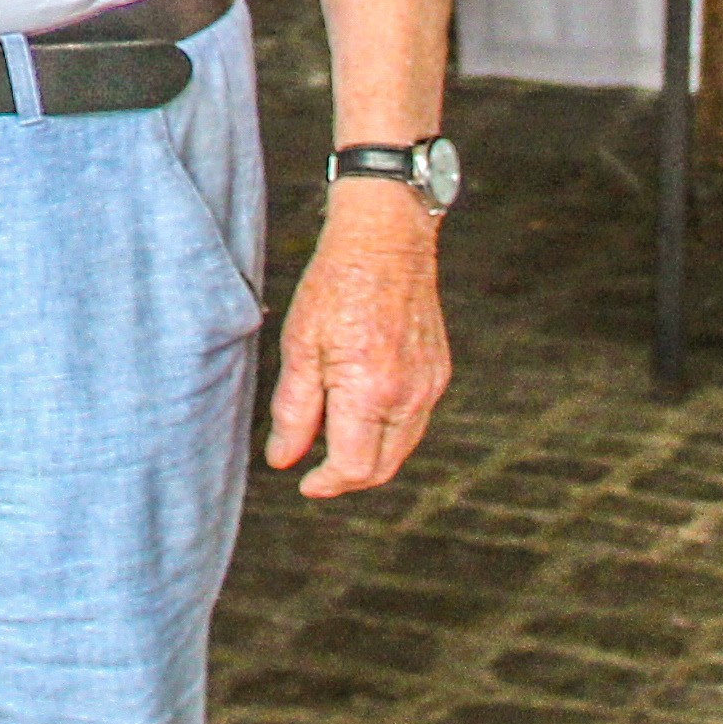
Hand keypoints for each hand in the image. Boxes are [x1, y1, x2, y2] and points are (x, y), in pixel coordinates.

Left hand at [263, 179, 450, 498]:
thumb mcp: (299, 346)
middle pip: (382, 467)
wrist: (387, 239)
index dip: (325, 484)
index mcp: (370, 392)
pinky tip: (362, 412)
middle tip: (315, 470)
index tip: (304, 482)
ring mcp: (430, 386)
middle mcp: (408, 397)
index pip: (353, 467)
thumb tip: (283, 459)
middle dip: (347, 478)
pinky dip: (389, 432)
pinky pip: (415, 421)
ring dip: (369, 457)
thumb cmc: (336, 285)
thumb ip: (293, 410)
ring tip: (334, 441)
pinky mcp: (439, 372)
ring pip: (402, 448)